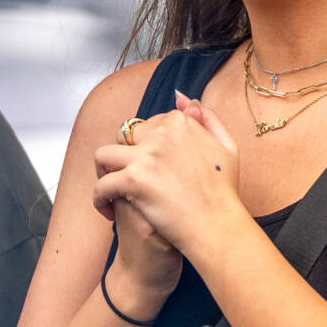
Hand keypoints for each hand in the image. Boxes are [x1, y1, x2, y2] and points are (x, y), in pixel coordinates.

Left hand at [91, 91, 243, 257]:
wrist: (218, 227)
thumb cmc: (224, 192)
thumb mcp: (226, 147)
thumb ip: (208, 119)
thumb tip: (184, 100)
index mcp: (181, 123)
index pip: (147, 124)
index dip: (145, 146)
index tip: (149, 165)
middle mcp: (162, 134)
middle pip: (124, 136)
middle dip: (123, 155)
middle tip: (128, 178)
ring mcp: (146, 156)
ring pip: (104, 156)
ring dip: (103, 172)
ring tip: (111, 188)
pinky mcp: (134, 180)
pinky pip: (102, 185)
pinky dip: (100, 199)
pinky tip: (108, 211)